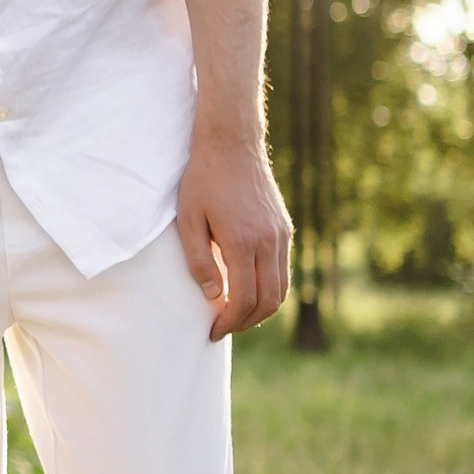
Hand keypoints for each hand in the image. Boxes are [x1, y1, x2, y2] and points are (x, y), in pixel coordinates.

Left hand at [176, 125, 291, 339]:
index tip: (212, 330)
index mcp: (242, 242)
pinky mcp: (284, 228)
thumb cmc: (203, 179)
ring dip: (261, 309)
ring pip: (281, 288)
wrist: (231, 143)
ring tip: (236, 314)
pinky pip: (283, 269)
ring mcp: (280, 234)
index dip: (229, 321)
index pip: (244, 299)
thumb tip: (213, 297)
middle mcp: (268, 241)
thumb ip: (199, 261)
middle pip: (269, 301)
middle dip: (247, 322)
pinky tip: (249, 289)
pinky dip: (269, 288)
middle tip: (224, 328)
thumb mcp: (189, 219)